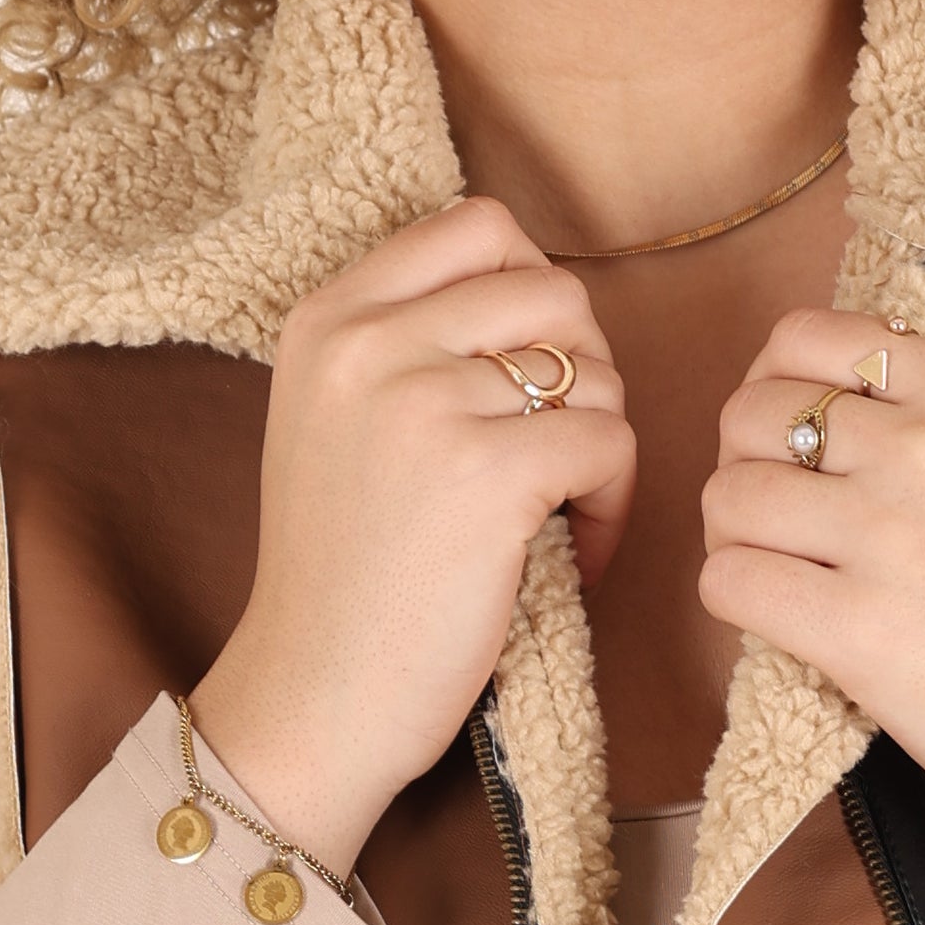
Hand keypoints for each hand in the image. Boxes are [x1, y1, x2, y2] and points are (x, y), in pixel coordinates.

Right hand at [192, 201, 633, 870]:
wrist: (310, 698)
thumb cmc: (344, 572)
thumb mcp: (336, 417)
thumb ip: (409, 338)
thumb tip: (535, 287)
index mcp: (328, 316)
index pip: (480, 226)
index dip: (534, 295)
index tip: (526, 375)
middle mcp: (367, 342)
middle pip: (555, 289)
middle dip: (586, 371)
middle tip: (560, 452)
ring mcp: (423, 402)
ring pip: (594, 369)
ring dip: (603, 443)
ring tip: (565, 513)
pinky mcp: (484, 475)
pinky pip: (611, 445)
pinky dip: (613, 506)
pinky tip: (577, 556)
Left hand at [698, 315, 924, 889]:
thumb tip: (802, 398)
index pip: (805, 337)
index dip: (772, 385)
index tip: (791, 438)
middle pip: (751, 413)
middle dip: (745, 466)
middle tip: (784, 521)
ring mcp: (891, 537)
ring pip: (727, 496)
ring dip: (737, 539)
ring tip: (785, 573)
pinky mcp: (858, 630)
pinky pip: (728, 581)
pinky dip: (737, 602)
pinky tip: (786, 621)